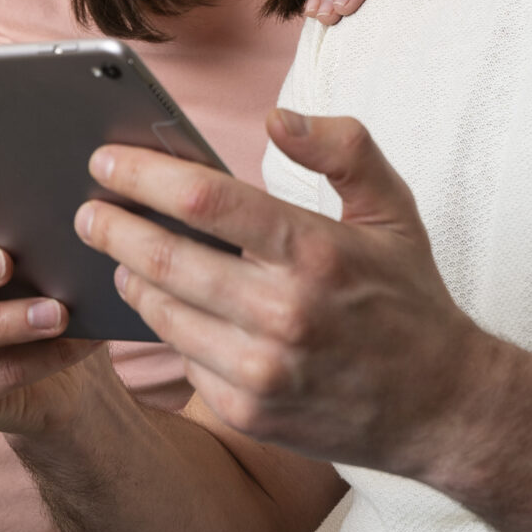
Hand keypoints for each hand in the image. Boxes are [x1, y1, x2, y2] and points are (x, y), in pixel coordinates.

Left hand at [73, 109, 500, 473]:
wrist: (442, 407)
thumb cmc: (410, 298)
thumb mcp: (393, 210)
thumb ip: (342, 149)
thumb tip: (276, 118)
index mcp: (316, 251)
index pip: (205, 202)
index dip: (143, 175)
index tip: (106, 160)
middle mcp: (284, 313)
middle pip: (162, 258)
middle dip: (111, 226)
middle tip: (88, 209)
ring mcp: (261, 370)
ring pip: (160, 311)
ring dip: (130, 276)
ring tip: (122, 253)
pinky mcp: (248, 412)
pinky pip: (181, 359)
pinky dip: (166, 327)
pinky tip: (165, 306)